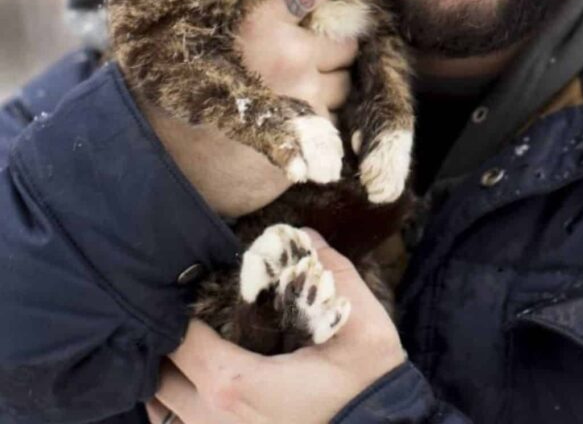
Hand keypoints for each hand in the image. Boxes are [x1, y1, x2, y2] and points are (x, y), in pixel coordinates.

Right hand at [141, 0, 381, 216]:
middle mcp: (285, 54)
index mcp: (255, 16)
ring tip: (291, 78)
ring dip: (331, 74)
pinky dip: (324, 106)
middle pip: (346, 31)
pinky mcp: (311, 131)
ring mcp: (303, 96)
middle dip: (336, 35)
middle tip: (307, 38)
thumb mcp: (203, 22)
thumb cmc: (183, 75)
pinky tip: (293, 107)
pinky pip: (338, 109)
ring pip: (346, 73)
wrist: (167, 153)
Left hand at [145, 230, 404, 423]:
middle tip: (187, 312)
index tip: (190, 286)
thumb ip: (330, 270)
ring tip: (189, 346)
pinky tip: (197, 384)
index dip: (178, 309)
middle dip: (166, 341)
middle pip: (160, 374)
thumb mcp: (360, 321)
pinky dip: (176, 407)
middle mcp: (215, 421)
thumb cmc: (367, 384)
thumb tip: (302, 233)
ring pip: (161, 410)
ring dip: (170, 376)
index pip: (178, 339)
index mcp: (237, 384)